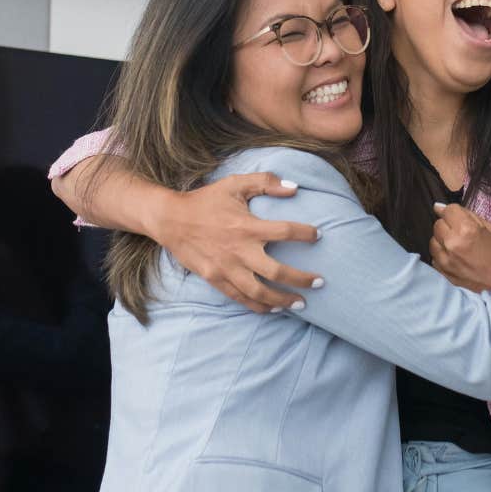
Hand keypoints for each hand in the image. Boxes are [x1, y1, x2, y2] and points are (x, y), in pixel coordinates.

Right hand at [151, 173, 321, 312]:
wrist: (170, 219)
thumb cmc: (206, 200)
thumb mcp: (234, 184)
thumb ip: (265, 181)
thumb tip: (295, 187)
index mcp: (247, 227)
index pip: (284, 232)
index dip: (305, 234)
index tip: (318, 235)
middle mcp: (239, 251)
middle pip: (277, 272)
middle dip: (302, 279)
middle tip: (320, 282)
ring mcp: (227, 269)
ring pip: (260, 292)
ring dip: (283, 300)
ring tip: (301, 304)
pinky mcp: (216, 279)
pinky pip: (240, 298)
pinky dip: (258, 306)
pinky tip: (273, 309)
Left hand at [429, 203, 490, 292]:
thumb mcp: (490, 229)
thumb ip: (466, 215)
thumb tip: (440, 207)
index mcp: (466, 229)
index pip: (448, 210)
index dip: (454, 212)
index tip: (459, 218)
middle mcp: (451, 242)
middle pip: (438, 223)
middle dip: (448, 225)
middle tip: (461, 233)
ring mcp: (443, 258)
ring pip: (433, 239)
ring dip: (442, 239)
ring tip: (456, 246)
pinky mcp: (440, 270)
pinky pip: (434, 255)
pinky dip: (441, 254)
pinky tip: (454, 257)